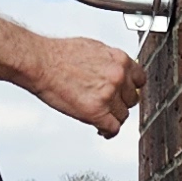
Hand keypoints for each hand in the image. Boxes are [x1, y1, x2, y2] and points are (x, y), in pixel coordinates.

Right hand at [25, 32, 141, 136]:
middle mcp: (118, 77)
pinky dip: (107, 132)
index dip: (131, 88)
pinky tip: (101, 130)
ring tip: (101, 116)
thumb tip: (114, 69)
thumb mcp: (94, 49)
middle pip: (132, 99)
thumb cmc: (59, 54)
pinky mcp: (97, 112)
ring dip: (112, 117)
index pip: (140, 79)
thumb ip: (110, 61)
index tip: (126, 93)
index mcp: (120, 60)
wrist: (41, 63)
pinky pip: (112, 128)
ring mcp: (109, 95)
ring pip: (123, 115)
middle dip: (121, 103)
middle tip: (110, 105)